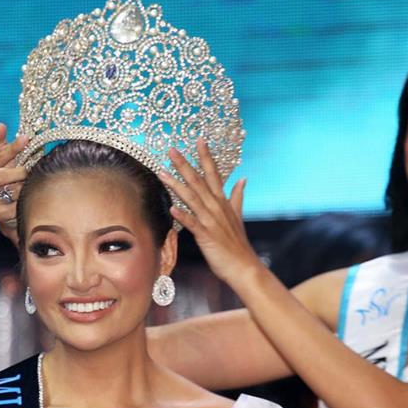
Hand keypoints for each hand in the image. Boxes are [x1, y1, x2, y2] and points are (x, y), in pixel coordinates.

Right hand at [0, 123, 29, 245]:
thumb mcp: (6, 163)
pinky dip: (29, 200)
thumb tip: (0, 125)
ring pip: (14, 191)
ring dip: (28, 187)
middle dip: (21, 173)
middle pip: (2, 176)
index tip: (27, 138)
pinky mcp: (1, 216)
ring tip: (36, 185)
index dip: (13, 147)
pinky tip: (35, 198)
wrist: (12, 215)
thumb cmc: (10, 183)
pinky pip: (21, 205)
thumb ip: (2, 145)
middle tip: (35, 170)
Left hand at [159, 138, 260, 284]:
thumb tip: (243, 179)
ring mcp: (211, 221)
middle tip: (171, 150)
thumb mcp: (238, 217)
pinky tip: (172, 207)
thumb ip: (237, 197)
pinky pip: (193, 224)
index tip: (199, 140)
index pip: (214, 174)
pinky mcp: (207, 236)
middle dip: (184, 165)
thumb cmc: (237, 244)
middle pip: (199, 182)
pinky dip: (183, 216)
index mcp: (223, 203)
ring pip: (192, 199)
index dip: (206, 157)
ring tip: (162, 172)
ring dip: (177, 185)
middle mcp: (217, 208)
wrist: (245, 267)